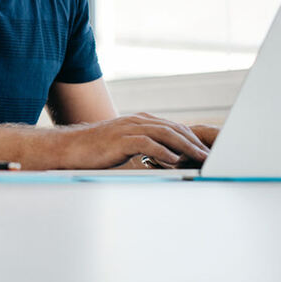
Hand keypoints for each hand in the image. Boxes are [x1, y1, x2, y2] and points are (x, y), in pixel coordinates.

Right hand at [45, 113, 212, 169]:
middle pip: (173, 128)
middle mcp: (137, 121)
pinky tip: (173, 160)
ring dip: (185, 146)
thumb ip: (143, 145)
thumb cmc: (96, 150)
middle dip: (194, 142)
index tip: (205, 151)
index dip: (192, 138)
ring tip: (199, 158)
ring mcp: (128, 129)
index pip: (173, 127)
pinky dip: (162, 151)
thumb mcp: (124, 144)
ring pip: (164, 134)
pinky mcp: (120, 140)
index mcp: (139, 122)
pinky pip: (146, 143)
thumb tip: (166, 156)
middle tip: (210, 156)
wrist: (71, 148)